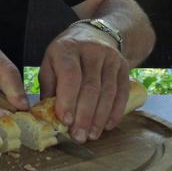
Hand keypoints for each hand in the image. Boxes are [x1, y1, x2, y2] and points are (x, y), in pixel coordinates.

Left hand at [38, 24, 129, 142]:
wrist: (94, 34)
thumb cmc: (66, 54)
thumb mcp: (50, 63)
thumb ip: (49, 87)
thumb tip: (47, 117)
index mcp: (67, 49)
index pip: (70, 75)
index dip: (68, 99)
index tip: (65, 121)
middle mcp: (90, 50)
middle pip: (90, 87)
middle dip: (84, 115)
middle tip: (79, 136)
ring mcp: (110, 57)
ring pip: (108, 91)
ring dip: (100, 117)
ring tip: (92, 135)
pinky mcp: (123, 65)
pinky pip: (122, 91)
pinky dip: (115, 111)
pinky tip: (107, 126)